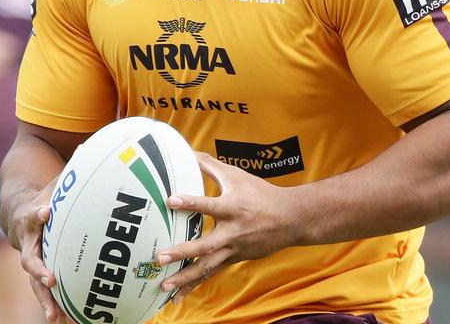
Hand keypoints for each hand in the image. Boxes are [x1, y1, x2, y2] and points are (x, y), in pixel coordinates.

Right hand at [3, 179, 67, 322]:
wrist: (16, 213)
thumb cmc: (43, 197)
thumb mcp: (52, 184)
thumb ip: (69, 173)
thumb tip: (85, 149)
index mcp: (32, 216)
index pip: (34, 213)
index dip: (39, 213)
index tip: (46, 212)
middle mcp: (28, 241)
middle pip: (30, 257)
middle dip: (39, 268)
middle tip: (50, 277)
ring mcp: (31, 258)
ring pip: (34, 281)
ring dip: (44, 297)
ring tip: (54, 315)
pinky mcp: (37, 271)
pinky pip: (42, 290)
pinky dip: (51, 304)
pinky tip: (62, 320)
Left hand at [155, 152, 299, 299]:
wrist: (290, 219)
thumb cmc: (260, 193)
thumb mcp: (236, 176)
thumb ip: (211, 166)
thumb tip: (188, 153)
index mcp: (232, 208)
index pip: (208, 205)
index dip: (189, 202)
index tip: (170, 201)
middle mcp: (232, 231)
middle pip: (204, 246)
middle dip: (182, 253)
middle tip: (159, 258)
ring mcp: (233, 249)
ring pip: (207, 267)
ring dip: (185, 278)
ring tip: (163, 286)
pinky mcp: (234, 259)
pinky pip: (211, 273)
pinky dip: (194, 285)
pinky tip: (178, 296)